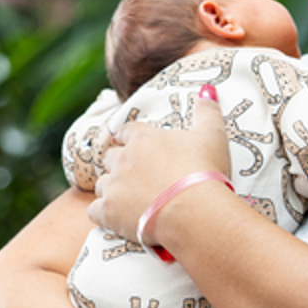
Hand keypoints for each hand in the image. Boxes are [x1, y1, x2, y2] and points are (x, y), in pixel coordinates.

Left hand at [88, 87, 231, 241]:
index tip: (139, 146)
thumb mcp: (213, 135)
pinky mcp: (108, 213)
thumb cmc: (205, 172)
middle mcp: (123, 159)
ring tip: (133, 199)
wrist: (196, 213)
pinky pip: (94, 211)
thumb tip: (208, 89)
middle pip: (111, 157)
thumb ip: (207, 110)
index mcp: (143, 138)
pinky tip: (118, 217)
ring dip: (114, 189)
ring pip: (102, 184)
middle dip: (122, 165)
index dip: (132, 139)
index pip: (127, 131)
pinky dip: (104, 214)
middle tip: (140, 176)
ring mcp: (113, 186)